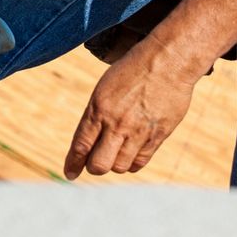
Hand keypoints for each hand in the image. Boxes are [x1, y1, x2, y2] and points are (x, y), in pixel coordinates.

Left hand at [64, 38, 198, 178]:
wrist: (167, 62)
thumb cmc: (132, 70)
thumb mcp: (105, 88)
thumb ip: (97, 114)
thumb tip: (89, 140)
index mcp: (98, 108)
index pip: (81, 144)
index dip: (73, 163)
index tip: (70, 174)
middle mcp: (116, 123)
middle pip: (99, 164)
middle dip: (94, 167)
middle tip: (93, 163)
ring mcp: (138, 131)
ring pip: (120, 167)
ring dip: (114, 165)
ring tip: (114, 155)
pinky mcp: (158, 136)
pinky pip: (140, 161)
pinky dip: (132, 163)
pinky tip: (130, 156)